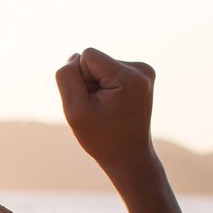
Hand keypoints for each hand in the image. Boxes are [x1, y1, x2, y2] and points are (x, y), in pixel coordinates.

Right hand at [55, 47, 157, 179]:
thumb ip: (67, 78)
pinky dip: (105, 88)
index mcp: (130, 76)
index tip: (93, 104)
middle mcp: (141, 68)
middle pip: (95, 60)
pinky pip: (110, 71)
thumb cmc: (101, 138)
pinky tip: (113, 105)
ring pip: (101, 65)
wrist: (129, 157)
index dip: (80, 80)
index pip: (87, 56)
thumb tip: (74, 57)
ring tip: (107, 110)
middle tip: (100, 110)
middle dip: (89, 83)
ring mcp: (144, 71)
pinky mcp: (142, 75)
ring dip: (96, 87)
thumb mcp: (75, 110)